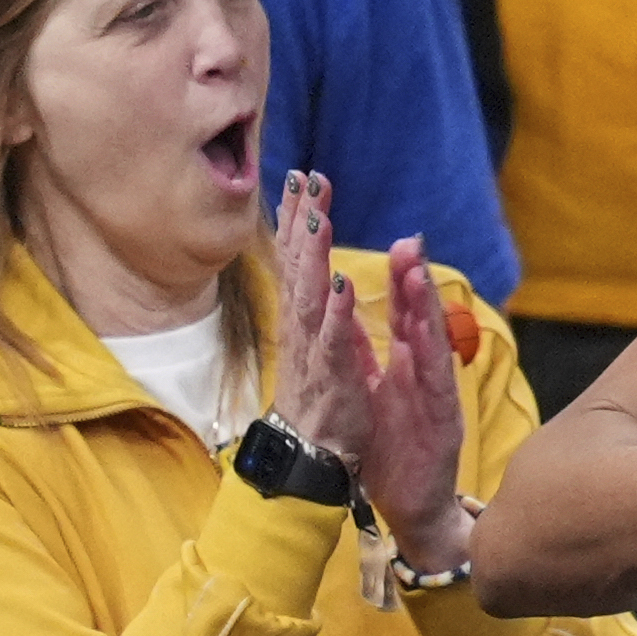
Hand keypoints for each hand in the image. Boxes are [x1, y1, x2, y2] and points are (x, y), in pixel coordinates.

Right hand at [270, 171, 378, 466]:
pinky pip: (332, 342)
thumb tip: (319, 270)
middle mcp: (301, 331)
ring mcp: (313, 354)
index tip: (299, 179)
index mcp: (303, 321)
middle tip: (306, 178)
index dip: (296, 220)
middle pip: (298, 267)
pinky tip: (340, 284)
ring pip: (310, 297)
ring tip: (318, 217)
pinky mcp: (331, 379)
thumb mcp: (319, 345)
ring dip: (313, 256)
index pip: (297, 261)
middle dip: (301, 222)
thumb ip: (319, 308)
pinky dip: (335, 313)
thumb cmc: (321, 402)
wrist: (314, 458)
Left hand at [360, 236, 471, 572]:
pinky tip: (424, 325)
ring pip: (432, 339)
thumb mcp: (374, 393)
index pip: (403, 313)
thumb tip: (350, 313)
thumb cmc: (395, 452)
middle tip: (408, 240)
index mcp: (407, 366)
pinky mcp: (442, 417)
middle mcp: (425, 372)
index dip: (399, 276)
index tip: (395, 243)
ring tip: (416, 267)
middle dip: (414, 276)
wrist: (414, 506)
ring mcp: (436, 392)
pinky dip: (430, 347)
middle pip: (420, 317)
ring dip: (425, 303)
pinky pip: (434, 376)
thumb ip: (367, 353)